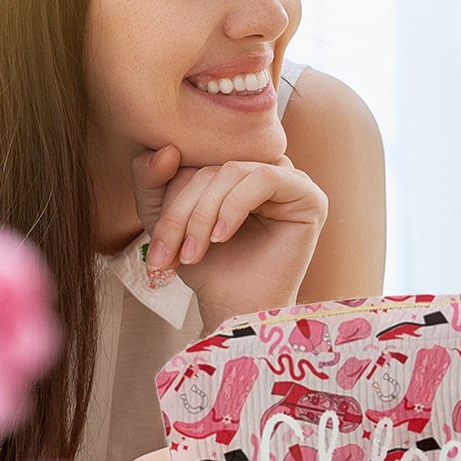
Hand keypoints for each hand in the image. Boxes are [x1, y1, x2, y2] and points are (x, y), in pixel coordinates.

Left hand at [131, 145, 327, 329]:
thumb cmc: (210, 270)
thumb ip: (150, 180)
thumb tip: (166, 151)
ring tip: (194, 253)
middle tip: (167, 255)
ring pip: (233, 172)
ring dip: (204, 214)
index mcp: (237, 171)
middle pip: (212, 170)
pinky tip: (222, 236)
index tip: (155, 249)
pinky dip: (235, 205)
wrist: (237, 310)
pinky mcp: (310, 197)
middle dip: (183, 214)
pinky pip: (265, 179)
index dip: (169, 200)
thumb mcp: (165, 222)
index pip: (195, 163)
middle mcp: (267, 171)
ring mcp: (292, 182)